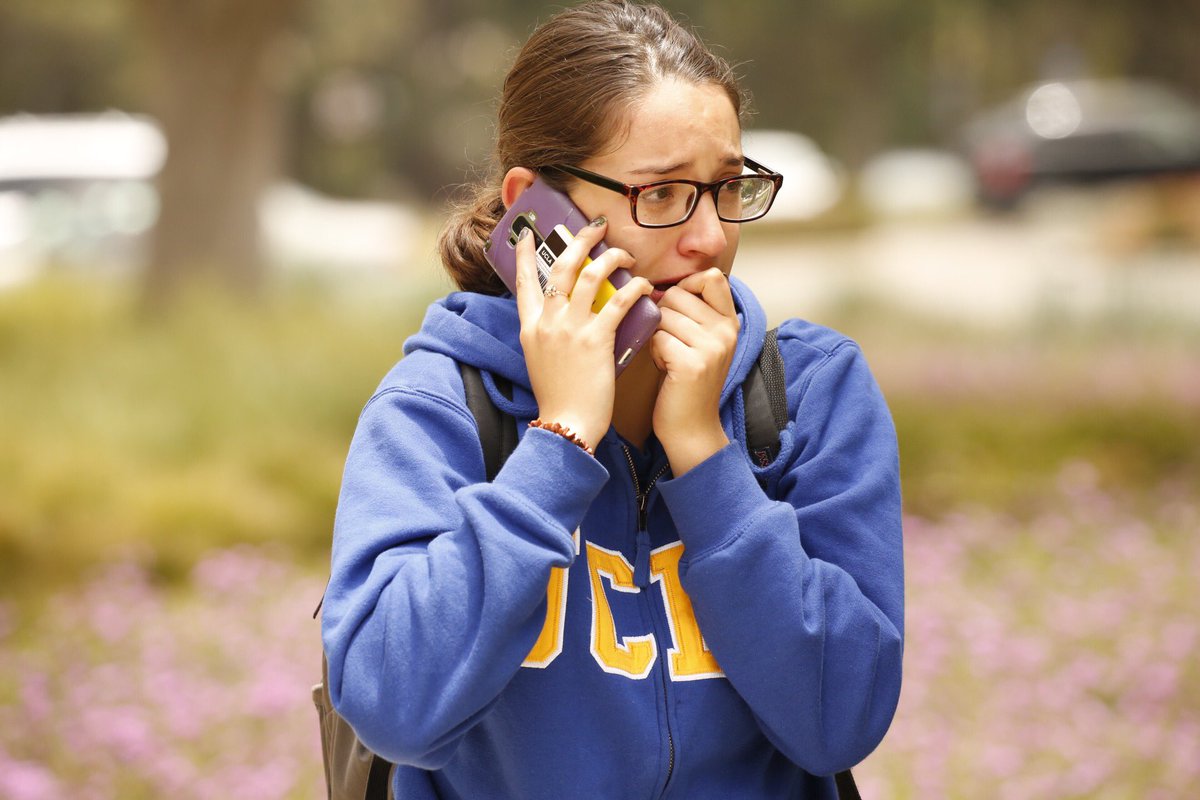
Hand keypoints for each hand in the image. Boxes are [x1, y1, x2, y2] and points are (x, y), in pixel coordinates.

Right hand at [514, 219, 653, 447]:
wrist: (566, 426)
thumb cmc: (560, 399)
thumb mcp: (542, 361)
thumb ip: (550, 336)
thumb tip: (567, 318)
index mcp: (530, 328)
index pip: (523, 282)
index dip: (523, 254)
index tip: (527, 233)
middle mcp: (546, 322)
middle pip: (560, 266)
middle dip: (579, 240)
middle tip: (596, 228)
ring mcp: (569, 329)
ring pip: (589, 275)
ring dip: (611, 258)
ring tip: (627, 254)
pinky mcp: (595, 340)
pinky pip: (618, 302)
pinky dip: (634, 288)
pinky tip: (645, 285)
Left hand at [651, 268, 738, 474]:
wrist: (691, 428)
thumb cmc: (686, 381)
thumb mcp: (702, 341)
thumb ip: (694, 312)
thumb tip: (657, 284)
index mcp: (730, 322)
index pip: (712, 277)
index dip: (686, 284)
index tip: (677, 306)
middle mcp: (726, 331)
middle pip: (677, 293)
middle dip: (663, 314)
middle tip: (671, 342)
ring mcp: (712, 347)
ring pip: (664, 315)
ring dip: (656, 334)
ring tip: (667, 357)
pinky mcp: (692, 363)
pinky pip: (658, 337)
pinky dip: (653, 351)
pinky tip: (663, 368)